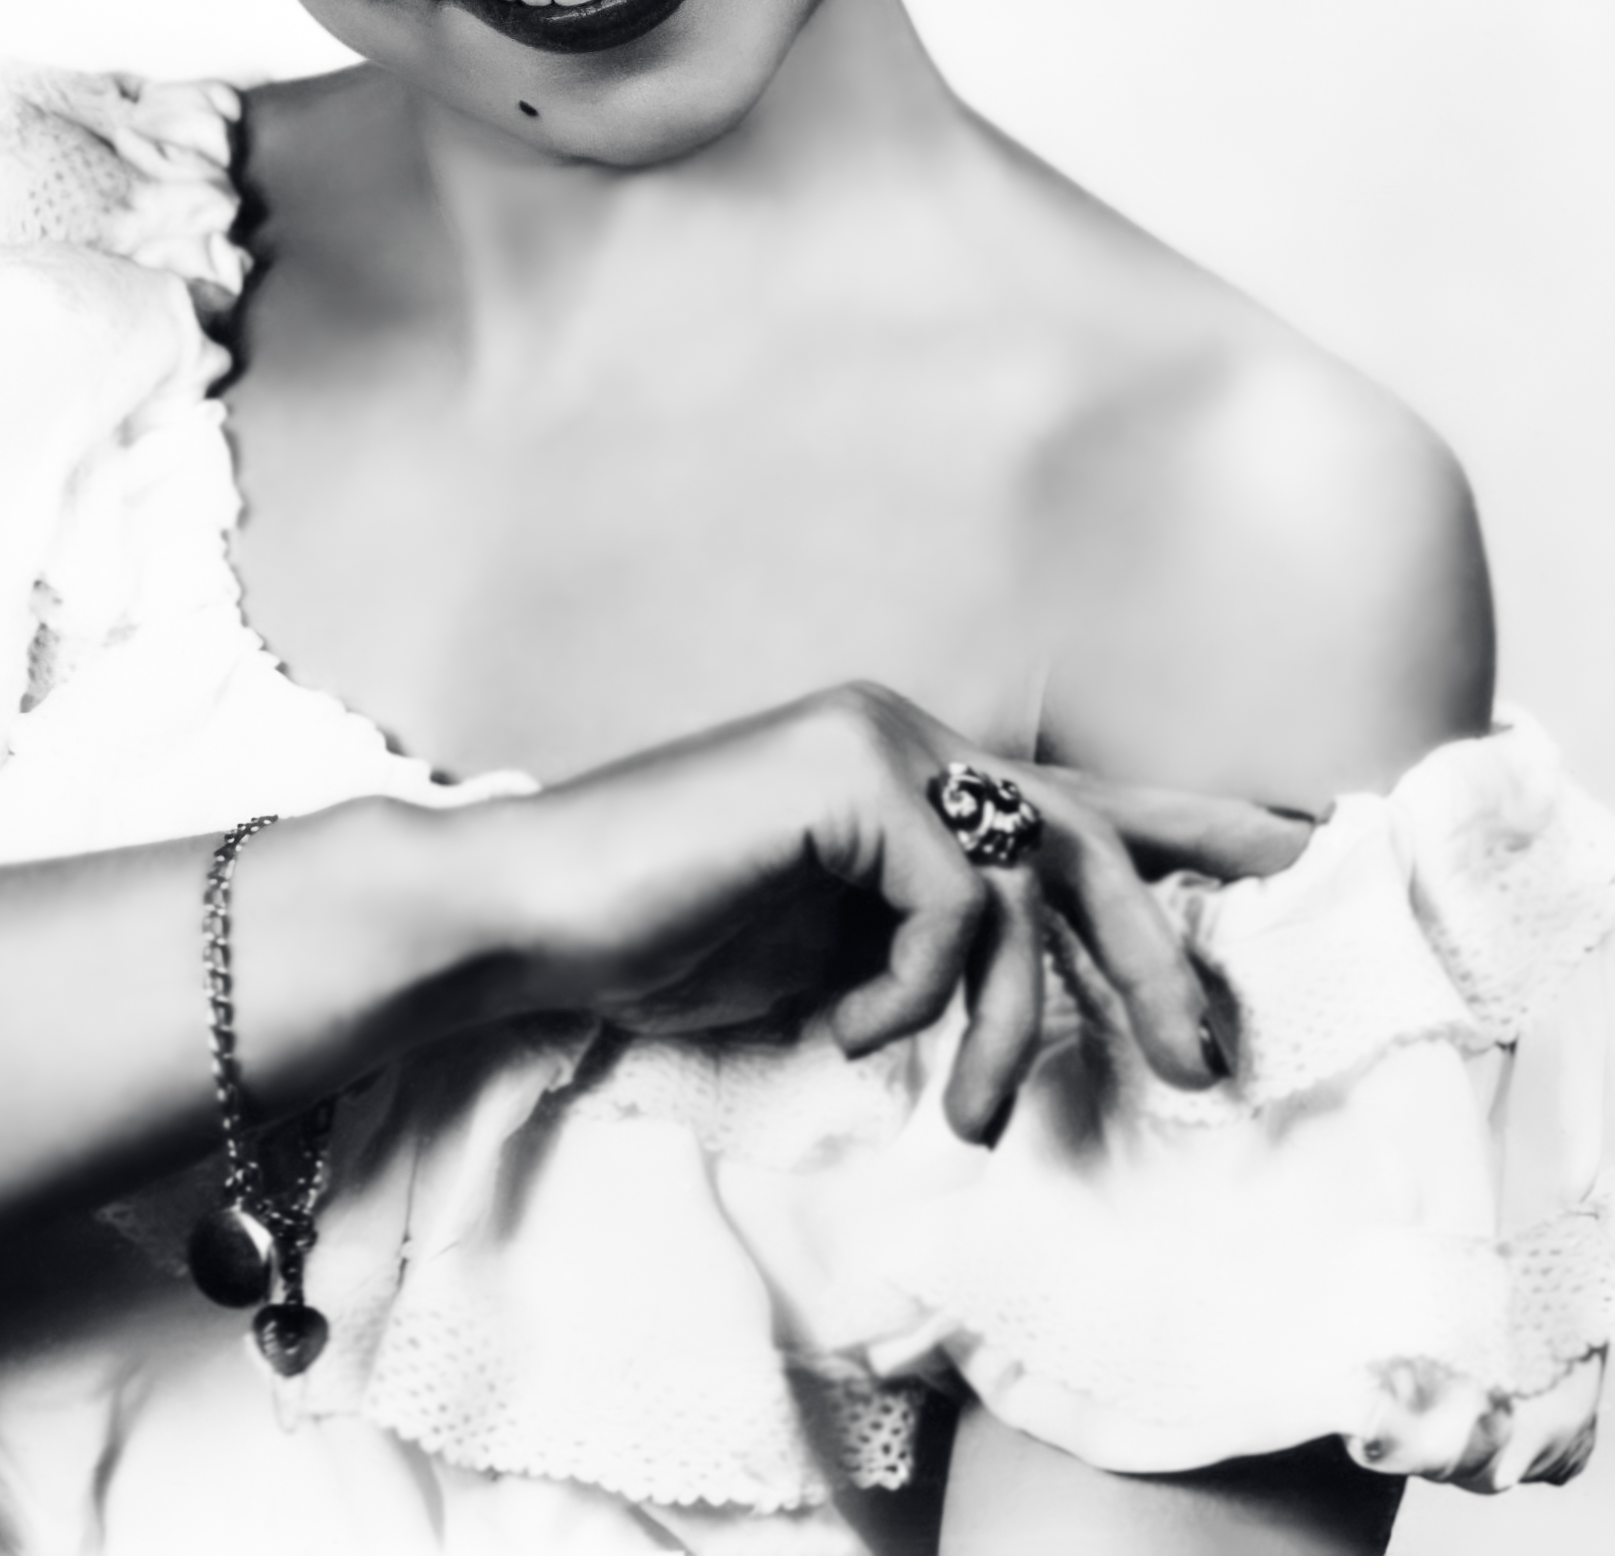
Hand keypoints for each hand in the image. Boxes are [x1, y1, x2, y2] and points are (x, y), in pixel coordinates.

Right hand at [503, 684, 1310, 1142]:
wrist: (540, 916)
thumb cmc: (672, 940)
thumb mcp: (842, 954)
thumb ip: (939, 946)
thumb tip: (1040, 997)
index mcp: (916, 774)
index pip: (1086, 802)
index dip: (1200, 828)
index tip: (1309, 851)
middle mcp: (911, 733)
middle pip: (1095, 838)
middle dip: (1162, 958)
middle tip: (1198, 1066)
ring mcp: (880, 737)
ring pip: (1032, 883)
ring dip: (1014, 1027)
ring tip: (965, 1116)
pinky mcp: (848, 771)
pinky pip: (953, 903)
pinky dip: (915, 991)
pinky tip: (848, 1026)